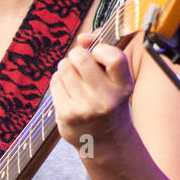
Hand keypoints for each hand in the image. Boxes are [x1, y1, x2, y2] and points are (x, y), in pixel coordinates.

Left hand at [51, 30, 135, 157]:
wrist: (106, 142)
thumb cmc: (109, 102)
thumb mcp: (116, 81)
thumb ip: (103, 54)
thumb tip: (82, 38)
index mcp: (124, 87)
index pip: (114, 57)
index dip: (101, 49)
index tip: (98, 55)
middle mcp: (106, 98)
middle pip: (81, 58)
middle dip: (77, 55)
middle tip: (79, 62)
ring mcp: (85, 107)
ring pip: (64, 68)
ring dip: (66, 67)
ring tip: (74, 78)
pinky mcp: (68, 114)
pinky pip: (55, 82)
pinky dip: (58, 81)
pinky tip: (68, 91)